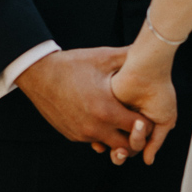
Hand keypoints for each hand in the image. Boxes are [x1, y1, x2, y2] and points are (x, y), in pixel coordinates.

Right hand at [14, 46, 144, 152]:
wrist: (39, 75)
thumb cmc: (74, 65)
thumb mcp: (104, 58)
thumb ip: (130, 57)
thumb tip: (152, 46)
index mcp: (106, 110)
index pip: (139, 129)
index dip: (148, 122)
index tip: (149, 112)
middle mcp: (94, 128)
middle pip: (126, 146)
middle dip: (136, 137)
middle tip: (139, 122)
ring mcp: (82, 134)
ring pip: (109, 145)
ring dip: (118, 137)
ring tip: (123, 120)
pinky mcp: (72, 135)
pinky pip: (94, 141)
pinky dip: (103, 134)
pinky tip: (106, 118)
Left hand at [109, 58, 177, 165]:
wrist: (147, 72)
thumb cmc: (160, 93)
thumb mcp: (165, 120)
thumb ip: (155, 142)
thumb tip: (148, 162)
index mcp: (141, 123)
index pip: (135, 146)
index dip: (136, 149)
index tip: (138, 143)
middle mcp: (127, 121)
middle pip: (120, 147)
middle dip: (122, 153)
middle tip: (122, 151)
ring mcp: (115, 116)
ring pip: (110, 141)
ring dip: (117, 144)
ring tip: (127, 130)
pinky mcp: (104, 109)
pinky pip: (99, 129)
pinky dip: (104, 134)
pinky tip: (113, 128)